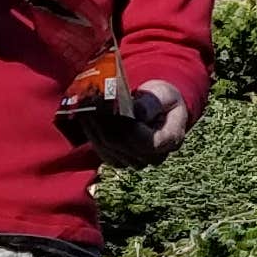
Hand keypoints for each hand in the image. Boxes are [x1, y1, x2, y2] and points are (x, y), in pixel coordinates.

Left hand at [78, 79, 193, 168]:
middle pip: (122, 146)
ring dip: (94, 130)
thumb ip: (152, 103)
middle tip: (90, 105)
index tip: (112, 110)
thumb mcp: (163, 95)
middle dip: (104, 125)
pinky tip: (86, 120)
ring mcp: (137, 162)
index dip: (127, 128)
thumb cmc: (163, 100)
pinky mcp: (122, 161)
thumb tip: (136, 112)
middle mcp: (155, 157)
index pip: (146, 142)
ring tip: (86, 109)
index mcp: (171, 139)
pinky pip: (102, 152)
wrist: (160, 110)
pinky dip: (92, 136)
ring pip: (109, 150)